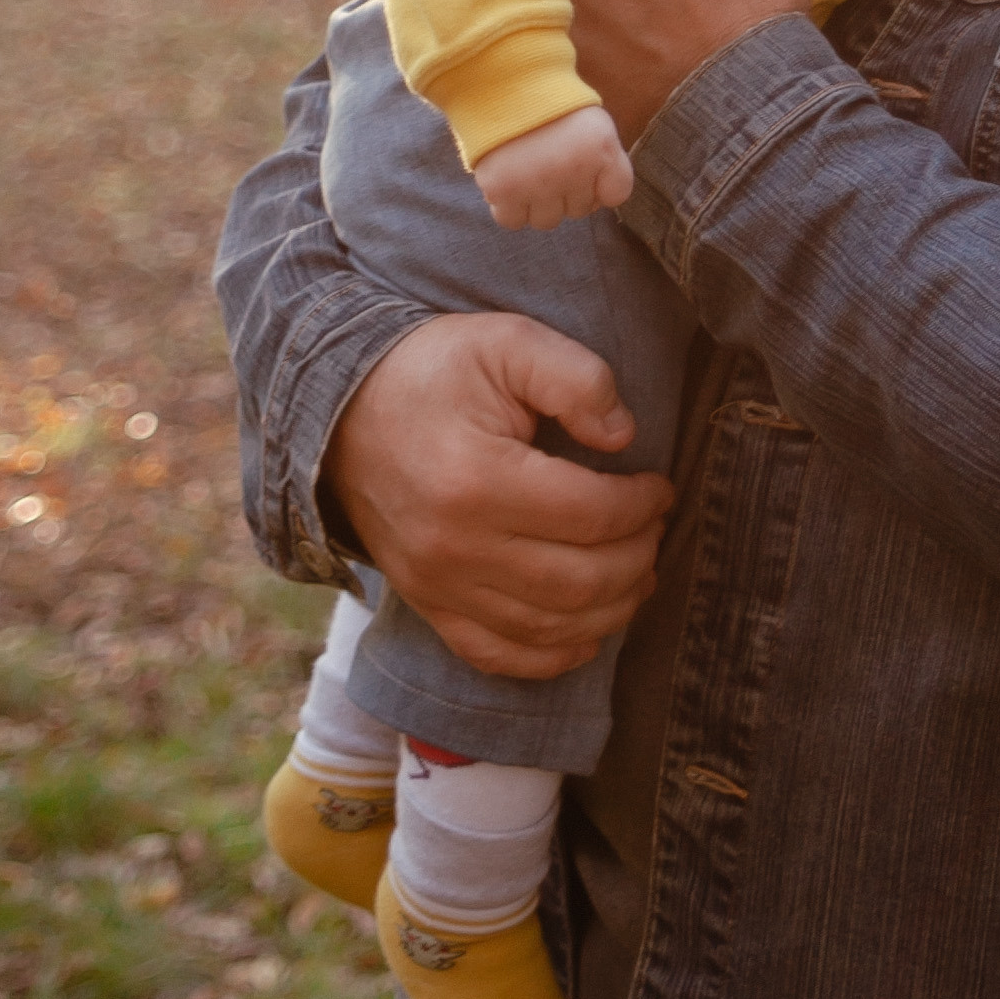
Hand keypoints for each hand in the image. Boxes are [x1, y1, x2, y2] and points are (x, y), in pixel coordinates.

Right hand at [321, 313, 671, 682]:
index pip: (591, 514)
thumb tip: (624, 436)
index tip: (659, 487)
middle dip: (637, 559)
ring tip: (639, 573)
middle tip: (655, 529)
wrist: (340, 411)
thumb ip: (575, 378)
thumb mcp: (506, 342)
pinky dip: (552, 656)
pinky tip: (588, 631)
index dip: (643, 505)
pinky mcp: (427, 605)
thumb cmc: (433, 371)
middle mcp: (454, 546)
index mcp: (477, 479)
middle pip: (579, 582)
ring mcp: (437, 585)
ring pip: (548, 628)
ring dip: (611, 609)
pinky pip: (496, 655)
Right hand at [475, 103, 634, 230]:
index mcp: (602, 148)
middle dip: (566, 191)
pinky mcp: (503, 190)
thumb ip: (604, 161)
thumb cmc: (549, 103)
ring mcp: (538, 183)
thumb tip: (596, 201)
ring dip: (538, 203)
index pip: (617, 194)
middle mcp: (574, 171)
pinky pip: (512, 220)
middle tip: (548, 163)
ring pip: (546, 221)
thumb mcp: (592, 122)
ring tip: (527, 172)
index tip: (584, 171)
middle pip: (578, 210)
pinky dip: (509, 208)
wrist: (501, 80)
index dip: (600, 187)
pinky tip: (508, 182)